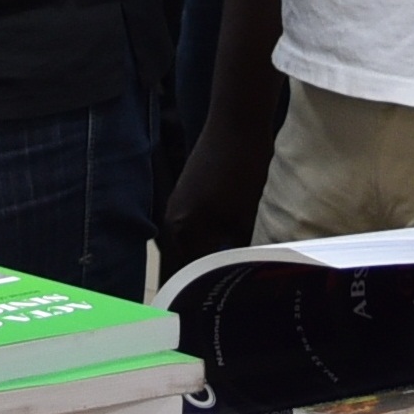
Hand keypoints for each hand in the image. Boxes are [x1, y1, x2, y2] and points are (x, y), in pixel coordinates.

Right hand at [154, 121, 267, 282]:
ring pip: (194, 238)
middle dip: (210, 265)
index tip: (229, 289)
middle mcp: (172, 218)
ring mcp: (178, 202)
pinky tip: (231, 234)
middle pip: (190, 254)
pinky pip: (196, 222)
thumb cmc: (240, 170)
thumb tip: (235, 268)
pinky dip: (211, 231)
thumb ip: (233, 246)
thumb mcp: (241, 216)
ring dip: (211, 248)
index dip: (211, 281)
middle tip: (235, 279)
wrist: (237, 124)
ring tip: (235, 258)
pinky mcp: (188, 191)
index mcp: (181, 227)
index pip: (193, 269)